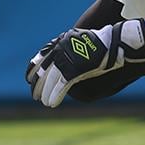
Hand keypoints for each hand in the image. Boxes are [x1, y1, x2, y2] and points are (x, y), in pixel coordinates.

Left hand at [25, 17, 144, 106]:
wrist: (116, 42)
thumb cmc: (102, 43)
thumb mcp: (81, 42)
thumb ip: (70, 50)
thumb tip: (61, 59)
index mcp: (61, 42)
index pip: (41, 56)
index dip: (33, 68)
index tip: (28, 78)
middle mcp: (61, 49)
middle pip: (44, 69)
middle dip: (37, 83)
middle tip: (33, 95)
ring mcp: (68, 58)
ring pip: (51, 79)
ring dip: (44, 91)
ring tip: (41, 101)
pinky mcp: (76, 68)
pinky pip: (62, 84)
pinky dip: (55, 94)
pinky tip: (51, 103)